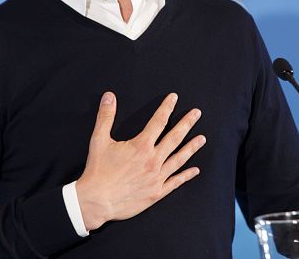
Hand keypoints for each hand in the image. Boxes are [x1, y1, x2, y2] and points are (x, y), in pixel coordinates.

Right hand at [75, 92, 205, 230]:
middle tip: (197, 114)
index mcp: (141, 146)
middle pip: (174, 138)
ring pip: (179, 159)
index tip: (174, 98)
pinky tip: (195, 170)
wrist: (96, 201)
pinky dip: (186, 175)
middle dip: (187, 123)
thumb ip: (106, 116)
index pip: (158, 121)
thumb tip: (109, 97)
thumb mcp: (99, 140)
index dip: (167, 108)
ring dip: (191, 147)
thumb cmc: (97, 171)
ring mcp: (157, 177)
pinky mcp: (156, 193)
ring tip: (202, 139)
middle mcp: (153, 160)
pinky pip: (175, 182)